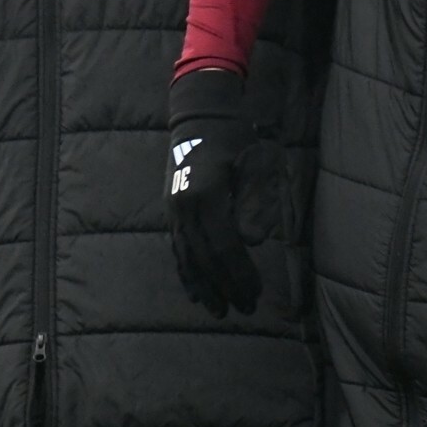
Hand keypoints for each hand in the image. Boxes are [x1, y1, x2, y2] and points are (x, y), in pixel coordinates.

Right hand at [167, 70, 261, 316]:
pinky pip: (178, 249)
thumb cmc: (235, 138)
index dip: (240, 273)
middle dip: (225, 286)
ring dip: (203, 287)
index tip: (255, 293)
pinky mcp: (171, 212)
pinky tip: (196, 291)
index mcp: (205, 195)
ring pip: (187, 258)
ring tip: (219, 310)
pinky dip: (188, 272)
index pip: (225, 247)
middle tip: (244, 309)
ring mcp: (173, 211)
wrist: (201, 116)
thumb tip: (253, 243)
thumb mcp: (255, 163)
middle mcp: (183, 208)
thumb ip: (255, 203)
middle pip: (204, 258)